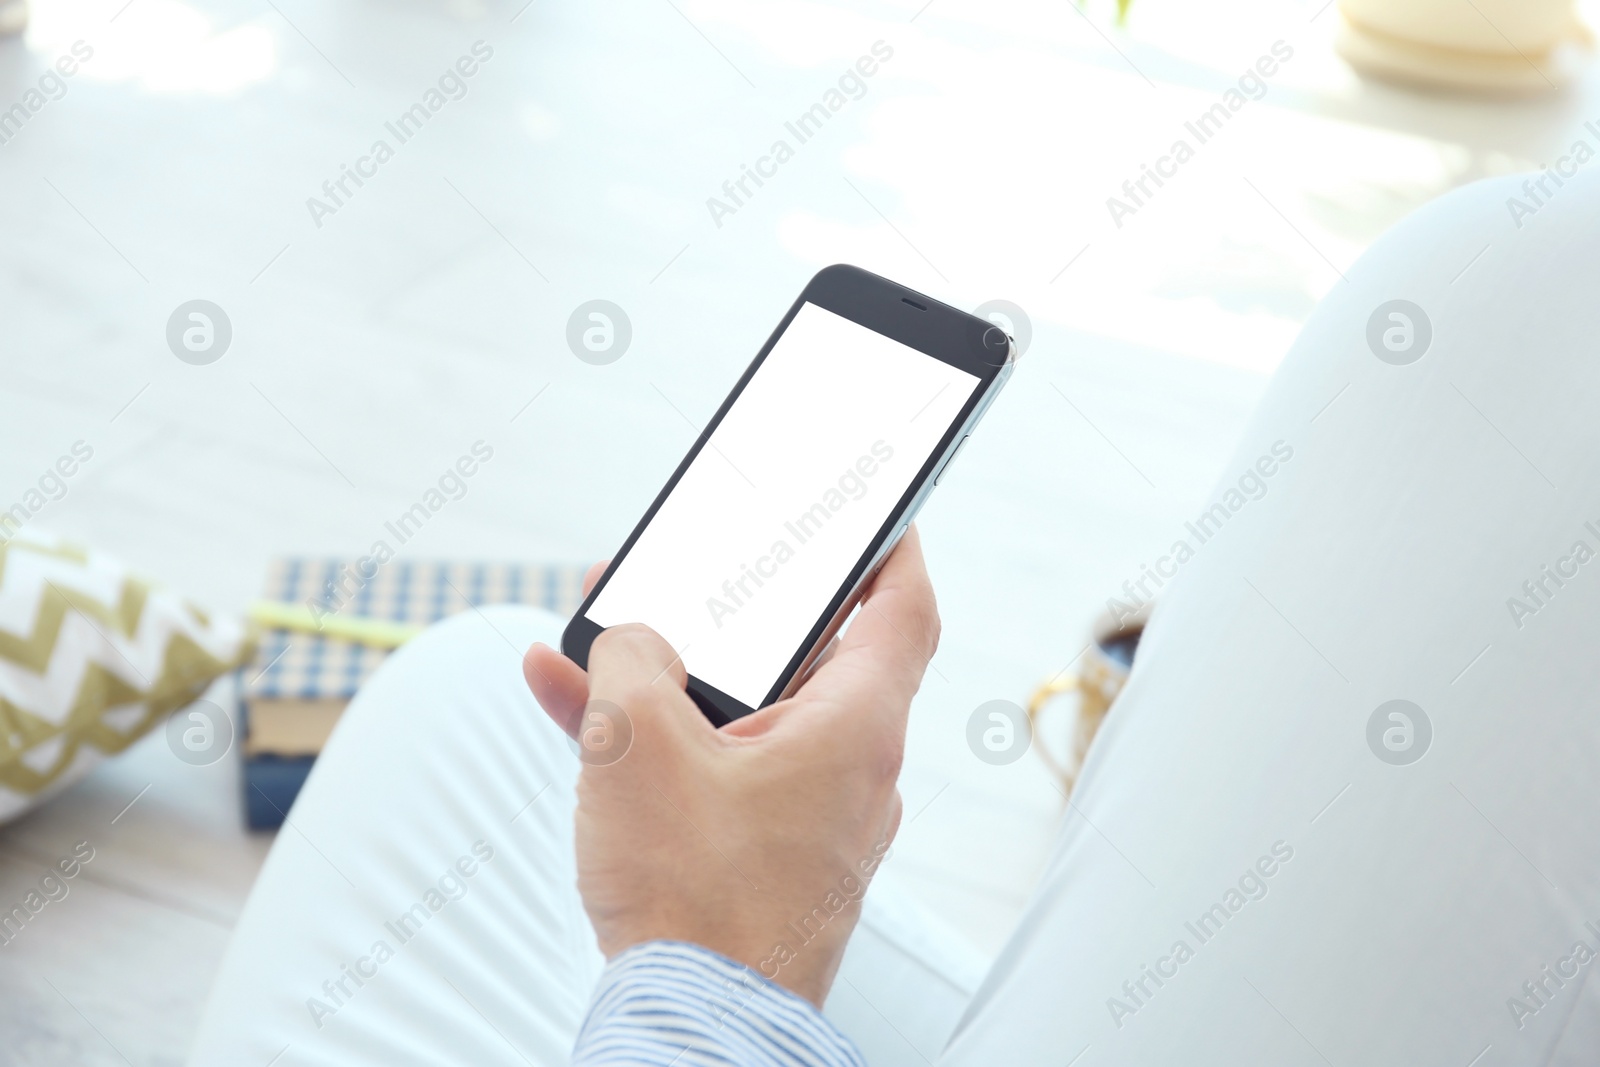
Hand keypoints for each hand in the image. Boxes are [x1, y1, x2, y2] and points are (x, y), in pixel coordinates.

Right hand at [522, 526, 938, 1005]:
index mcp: (855, 728)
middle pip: (805, 661)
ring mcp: (809, 819)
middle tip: (687, 575)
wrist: (692, 1027)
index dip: (892, 548)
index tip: (880, 515)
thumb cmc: (693, 894)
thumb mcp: (639, 743)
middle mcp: (850, 771)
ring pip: (743, 720)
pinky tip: (573, 708)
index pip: (903, 612)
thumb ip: (631, 662)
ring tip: (598, 637)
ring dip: (673, 678)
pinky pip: (716, 774)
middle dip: (732, 615)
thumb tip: (632, 645)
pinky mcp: (764, 859)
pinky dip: (661, 743)